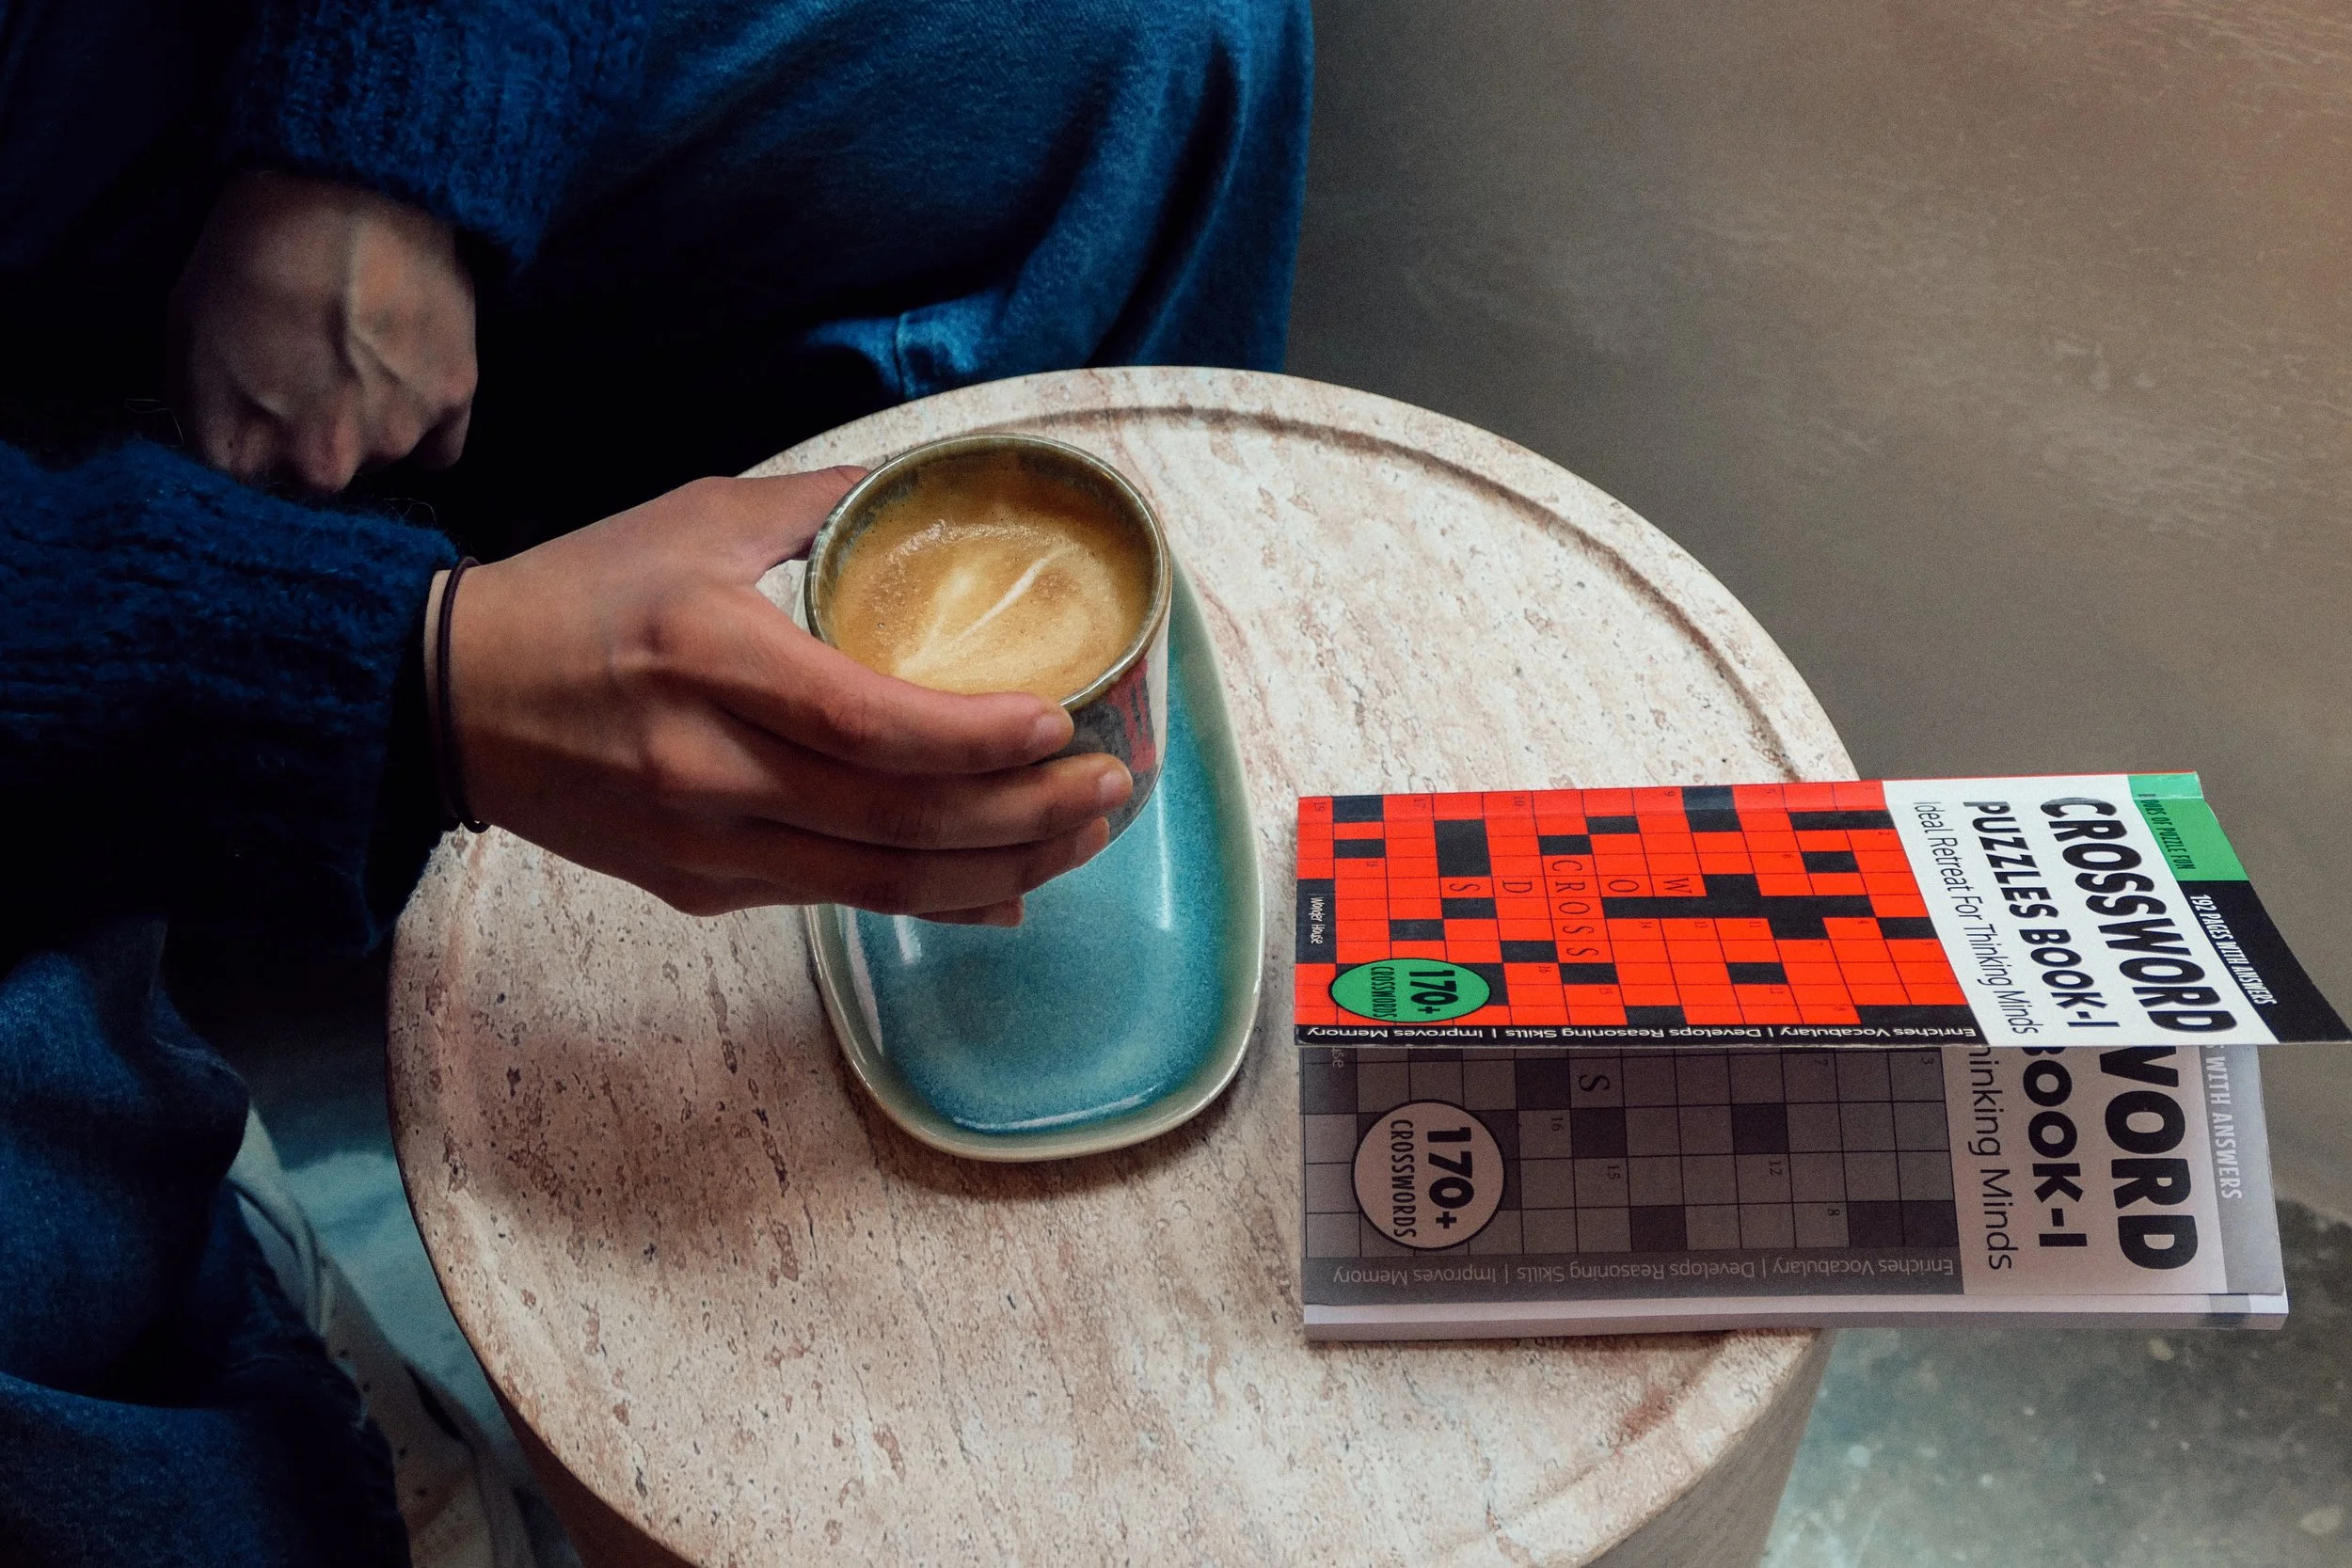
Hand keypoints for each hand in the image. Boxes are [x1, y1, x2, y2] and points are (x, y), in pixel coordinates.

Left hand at [172, 170, 476, 491]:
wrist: (339, 190)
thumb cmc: (251, 254)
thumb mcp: (186, 336)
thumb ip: (206, 415)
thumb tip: (230, 447)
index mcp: (249, 457)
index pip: (248, 487)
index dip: (251, 445)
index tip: (255, 408)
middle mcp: (327, 468)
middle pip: (318, 477)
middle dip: (311, 439)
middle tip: (311, 370)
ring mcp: (396, 438)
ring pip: (379, 457)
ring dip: (370, 423)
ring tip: (362, 350)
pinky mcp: (454, 403)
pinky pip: (440, 448)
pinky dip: (425, 423)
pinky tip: (408, 376)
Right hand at [444, 467, 1128, 922]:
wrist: (450, 702)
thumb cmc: (581, 596)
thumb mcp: (698, 517)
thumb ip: (823, 504)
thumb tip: (935, 482)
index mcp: (709, 655)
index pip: (863, 720)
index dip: (972, 738)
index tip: (1059, 725)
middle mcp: (706, 765)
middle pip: (895, 819)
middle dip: (1025, 815)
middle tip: (1112, 789)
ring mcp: (703, 841)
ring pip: (880, 882)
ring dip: (1002, 870)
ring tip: (1084, 838)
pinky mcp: (701, 888)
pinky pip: (839, 904)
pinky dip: (936, 902)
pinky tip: (1007, 888)